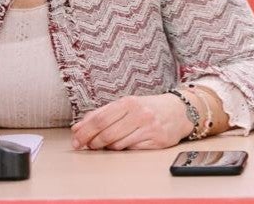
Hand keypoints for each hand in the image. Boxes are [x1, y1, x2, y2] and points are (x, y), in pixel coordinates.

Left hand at [70, 94, 193, 149]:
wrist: (178, 111)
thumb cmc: (148, 108)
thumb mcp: (126, 105)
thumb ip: (102, 114)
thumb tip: (77, 128)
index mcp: (128, 102)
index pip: (99, 118)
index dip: (84, 131)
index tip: (75, 139)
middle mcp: (138, 113)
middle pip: (106, 132)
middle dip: (92, 142)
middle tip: (86, 146)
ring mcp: (148, 127)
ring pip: (117, 144)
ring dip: (106, 147)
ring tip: (104, 145)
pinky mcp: (156, 140)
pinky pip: (131, 149)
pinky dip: (122, 149)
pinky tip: (122, 145)